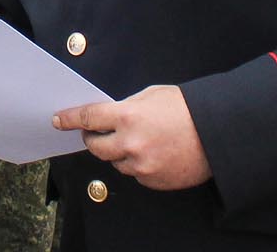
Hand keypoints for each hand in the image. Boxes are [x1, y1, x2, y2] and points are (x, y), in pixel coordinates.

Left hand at [53, 85, 211, 190]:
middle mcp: (130, 143)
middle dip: (93, 139)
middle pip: (95, 146)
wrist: (217, 134)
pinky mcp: (153, 180)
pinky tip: (154, 153)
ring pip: (116, 162)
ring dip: (119, 153)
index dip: (70, 119)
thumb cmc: (187, 109)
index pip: (88, 118)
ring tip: (140, 141)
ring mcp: (141, 165)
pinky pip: (135, 174)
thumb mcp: (152, 95)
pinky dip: (138, 165)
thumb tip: (110, 115)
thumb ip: (127, 106)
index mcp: (127, 116)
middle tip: (96, 134)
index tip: (59, 120)